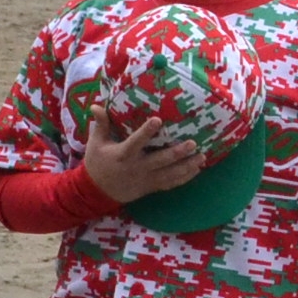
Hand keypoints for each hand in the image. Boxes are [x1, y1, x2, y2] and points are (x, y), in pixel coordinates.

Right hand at [81, 108, 215, 204]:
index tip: (158, 119)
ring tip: (202, 157)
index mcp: (123, 155)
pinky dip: (184, 178)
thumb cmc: (98, 163)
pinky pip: (170, 184)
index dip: (146, 132)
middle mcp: (137, 167)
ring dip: (186, 166)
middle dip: (177, 153)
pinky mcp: (151, 187)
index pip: (136, 142)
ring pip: (169, 174)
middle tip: (193, 143)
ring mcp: (146, 179)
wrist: (97, 192)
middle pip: (160, 160)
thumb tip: (96, 105)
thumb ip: (101, 124)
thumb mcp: (96, 143)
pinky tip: (197, 170)